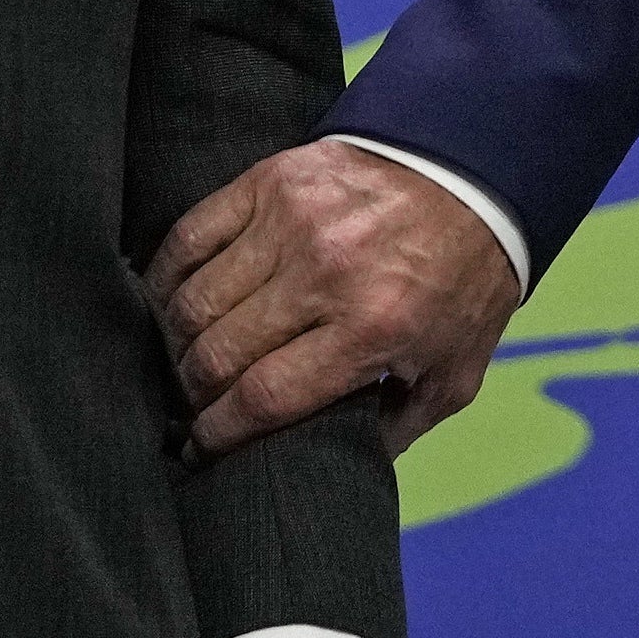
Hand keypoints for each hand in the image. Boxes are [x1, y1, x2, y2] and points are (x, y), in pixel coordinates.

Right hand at [149, 139, 518, 455]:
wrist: (473, 169)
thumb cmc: (463, 277)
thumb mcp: (456, 370)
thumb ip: (400, 426)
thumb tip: (335, 467)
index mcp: (372, 328)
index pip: (264, 397)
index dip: (219, 431)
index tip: (202, 447)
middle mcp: (325, 273)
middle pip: (218, 354)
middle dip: (194, 394)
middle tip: (193, 405)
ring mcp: (291, 222)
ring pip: (194, 300)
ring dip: (176, 342)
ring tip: (183, 359)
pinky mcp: (269, 179)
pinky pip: (190, 235)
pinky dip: (165, 276)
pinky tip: (167, 302)